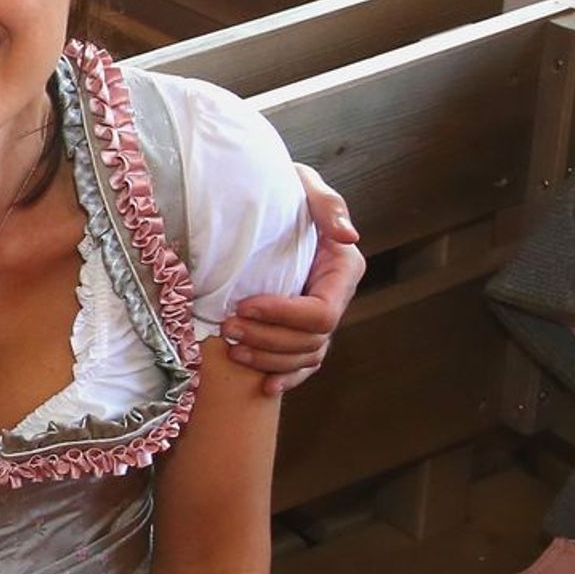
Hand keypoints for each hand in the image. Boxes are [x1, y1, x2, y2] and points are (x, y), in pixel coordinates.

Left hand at [224, 163, 365, 394]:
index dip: (284, 315)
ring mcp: (320, 316)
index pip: (321, 311)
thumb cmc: (284, 188)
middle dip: (268, 338)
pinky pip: (303, 364)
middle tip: (226, 326)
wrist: (263, 196)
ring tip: (231, 347)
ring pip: (305, 355)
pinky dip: (286, 378)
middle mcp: (335, 296)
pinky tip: (265, 388)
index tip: (245, 304)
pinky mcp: (302, 328)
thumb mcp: (304, 185)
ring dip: (268, 359)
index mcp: (342, 269)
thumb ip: (327, 206)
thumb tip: (347, 238)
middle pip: (311, 340)